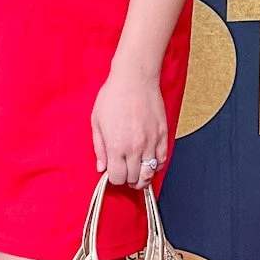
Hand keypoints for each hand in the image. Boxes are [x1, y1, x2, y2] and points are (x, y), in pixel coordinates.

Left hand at [91, 65, 168, 188]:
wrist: (135, 79)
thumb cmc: (113, 96)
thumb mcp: (96, 122)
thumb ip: (99, 148)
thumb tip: (101, 168)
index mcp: (116, 146)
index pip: (118, 178)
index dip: (114, 179)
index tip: (113, 173)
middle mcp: (135, 148)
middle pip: (135, 178)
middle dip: (128, 180)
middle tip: (125, 174)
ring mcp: (151, 142)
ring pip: (150, 172)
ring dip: (143, 177)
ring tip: (138, 174)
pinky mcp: (163, 135)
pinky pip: (162, 159)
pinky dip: (156, 165)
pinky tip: (149, 162)